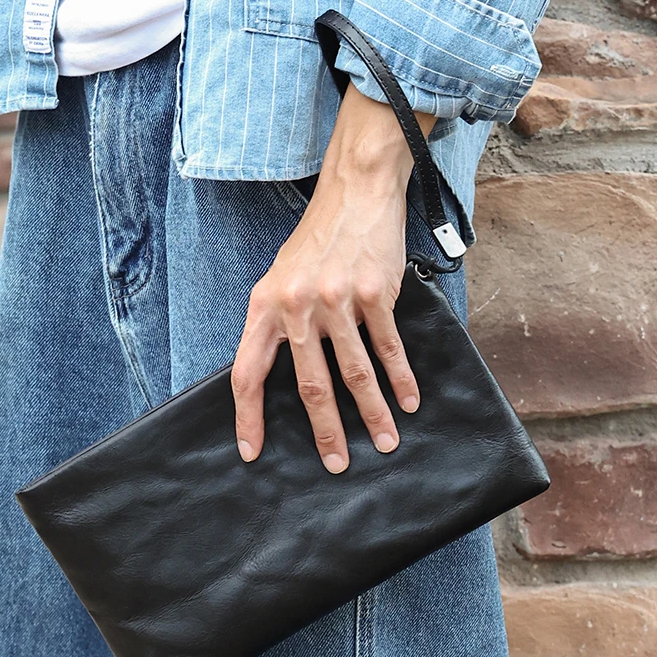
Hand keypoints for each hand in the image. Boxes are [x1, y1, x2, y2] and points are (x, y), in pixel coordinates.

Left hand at [232, 82, 435, 472]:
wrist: (354, 192)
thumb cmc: (316, 241)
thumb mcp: (279, 278)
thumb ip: (275, 324)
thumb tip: (279, 375)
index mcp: (264, 305)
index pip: (248, 372)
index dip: (247, 416)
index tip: (252, 452)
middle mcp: (296, 305)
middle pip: (310, 384)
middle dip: (325, 431)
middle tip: (337, 464)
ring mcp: (337, 299)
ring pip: (355, 372)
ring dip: (372, 413)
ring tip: (385, 441)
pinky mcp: (375, 292)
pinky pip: (388, 347)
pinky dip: (400, 378)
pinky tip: (408, 401)